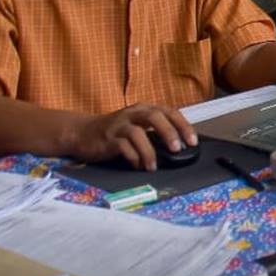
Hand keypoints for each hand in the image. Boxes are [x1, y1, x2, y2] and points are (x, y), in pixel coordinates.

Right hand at [71, 103, 197, 170]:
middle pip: (155, 117)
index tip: (193, 141)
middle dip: (169, 132)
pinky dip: (132, 157)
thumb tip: (180, 147)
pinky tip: (138, 166)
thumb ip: (155, 132)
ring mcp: (119, 125)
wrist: (82, 132)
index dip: (183, 125)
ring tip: (154, 165)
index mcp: (144, 109)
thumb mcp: (138, 125)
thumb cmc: (116, 132)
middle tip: (177, 149)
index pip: (169, 112)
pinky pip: (122, 146)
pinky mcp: (107, 138)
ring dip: (149, 150)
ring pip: (138, 132)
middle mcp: (133, 113)